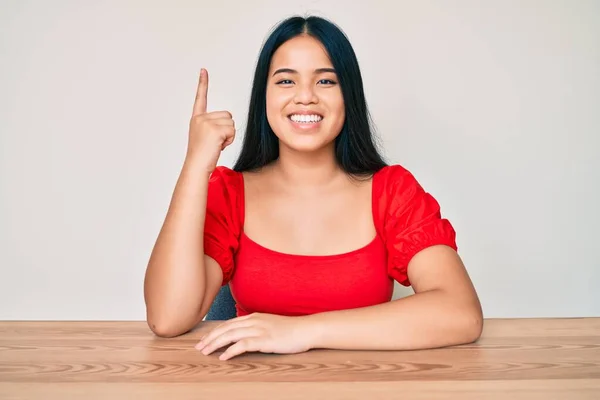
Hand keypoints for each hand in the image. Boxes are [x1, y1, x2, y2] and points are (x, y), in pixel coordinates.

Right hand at [186, 68, 235, 172]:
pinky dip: (229, 140)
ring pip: (231, 123)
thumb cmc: (203, 156)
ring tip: (217, 145)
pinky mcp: (215, 130)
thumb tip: (228, 125)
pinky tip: (219, 146)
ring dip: (229, 136)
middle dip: (227, 129)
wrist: (196, 167)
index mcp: (197, 119)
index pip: (201, 98)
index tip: (203, 70)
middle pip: (227, 115)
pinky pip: (232, 131)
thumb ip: (214, 127)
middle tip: (216, 142)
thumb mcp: (206, 138)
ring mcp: (206, 123)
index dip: (203, 83)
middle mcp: (200, 118)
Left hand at [195, 313, 314, 359]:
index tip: (205, 340)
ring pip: (230, 335)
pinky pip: (243, 345)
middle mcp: (253, 321)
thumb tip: (245, 337)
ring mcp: (258, 329)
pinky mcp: (264, 340)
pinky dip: (231, 351)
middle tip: (199, 347)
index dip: (214, 332)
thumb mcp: (270, 326)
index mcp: (254, 317)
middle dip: (210, 338)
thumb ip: (257, 328)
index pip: (228, 324)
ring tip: (205, 352)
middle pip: (225, 328)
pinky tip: (223, 357)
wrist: (306, 329)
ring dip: (215, 344)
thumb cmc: (290, 330)